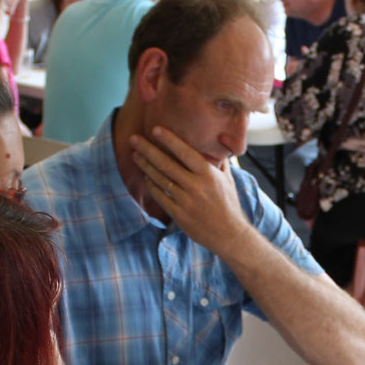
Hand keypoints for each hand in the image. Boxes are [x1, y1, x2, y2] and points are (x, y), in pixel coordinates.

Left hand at [129, 126, 251, 253]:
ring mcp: (186, 201)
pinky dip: (151, 185)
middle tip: (134, 139)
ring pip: (160, 180)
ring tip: (136, 155)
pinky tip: (146, 177)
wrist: (230, 235)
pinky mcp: (179, 215)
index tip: (155, 129)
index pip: (186, 153)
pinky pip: (160, 196)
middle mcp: (197, 186)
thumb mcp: (227, 180)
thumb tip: (216, 144)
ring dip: (146, 166)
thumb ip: (219, 162)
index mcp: (209, 175)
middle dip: (148, 150)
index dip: (169, 140)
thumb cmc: (228, 205)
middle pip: (167, 164)